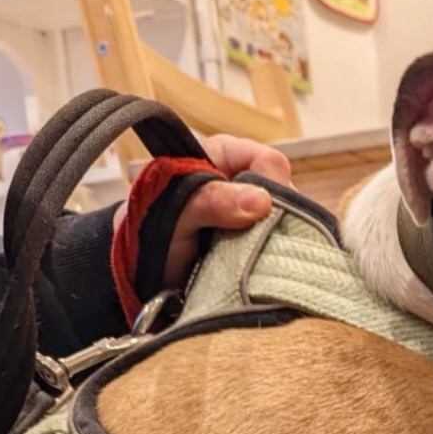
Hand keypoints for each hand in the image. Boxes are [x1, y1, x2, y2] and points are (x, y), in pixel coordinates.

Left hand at [163, 135, 294, 287]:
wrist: (143, 277)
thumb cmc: (150, 233)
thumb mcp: (175, 213)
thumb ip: (210, 201)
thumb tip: (261, 201)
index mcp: (221, 157)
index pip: (267, 160)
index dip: (271, 185)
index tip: (263, 213)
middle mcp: (243, 183)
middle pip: (285, 194)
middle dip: (278, 218)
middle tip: (259, 241)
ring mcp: (255, 215)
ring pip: (289, 222)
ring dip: (276, 242)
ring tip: (254, 258)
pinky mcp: (261, 244)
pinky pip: (285, 246)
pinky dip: (277, 257)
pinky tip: (264, 266)